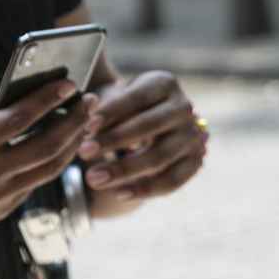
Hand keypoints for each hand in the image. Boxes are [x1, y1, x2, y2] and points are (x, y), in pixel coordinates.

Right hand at [0, 79, 99, 234]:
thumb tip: (5, 90)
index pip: (21, 119)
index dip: (49, 99)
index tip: (70, 83)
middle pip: (47, 148)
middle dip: (74, 122)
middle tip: (90, 101)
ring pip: (48, 171)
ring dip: (71, 145)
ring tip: (84, 121)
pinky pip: (34, 184)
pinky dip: (52, 163)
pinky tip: (62, 144)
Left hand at [78, 72, 207, 201]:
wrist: (150, 128)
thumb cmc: (122, 110)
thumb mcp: (111, 99)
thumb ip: (99, 106)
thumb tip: (86, 111)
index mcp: (164, 84)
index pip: (137, 98)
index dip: (111, 112)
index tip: (87, 126)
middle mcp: (184, 108)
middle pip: (150, 126)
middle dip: (114, 140)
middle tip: (83, 152)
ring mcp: (193, 136)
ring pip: (159, 157)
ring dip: (124, 170)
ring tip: (92, 178)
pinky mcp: (195, 161)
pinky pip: (172, 181)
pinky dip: (145, 189)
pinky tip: (118, 194)